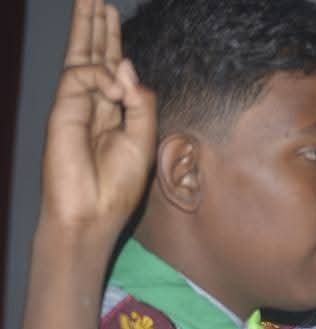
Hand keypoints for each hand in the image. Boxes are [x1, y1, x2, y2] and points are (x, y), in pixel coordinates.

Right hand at [41, 0, 155, 239]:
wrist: (92, 211)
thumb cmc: (117, 184)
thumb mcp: (144, 139)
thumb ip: (141, 102)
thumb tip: (126, 64)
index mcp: (114, 113)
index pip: (114, 70)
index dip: (113, 43)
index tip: (112, 16)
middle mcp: (94, 105)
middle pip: (93, 56)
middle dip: (95, 26)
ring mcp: (75, 105)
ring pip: (81, 56)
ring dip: (88, 27)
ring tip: (94, 0)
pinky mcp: (62, 108)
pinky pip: (82, 75)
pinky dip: (102, 76)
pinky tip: (116, 88)